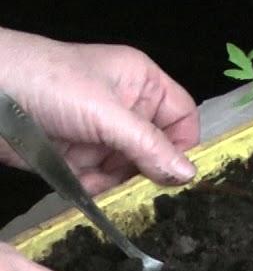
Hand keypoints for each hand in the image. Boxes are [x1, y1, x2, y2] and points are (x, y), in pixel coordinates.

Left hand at [0, 28, 199, 194]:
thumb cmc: (45, 84)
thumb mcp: (104, 112)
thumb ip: (148, 145)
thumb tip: (190, 175)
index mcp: (141, 83)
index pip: (182, 118)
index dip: (184, 145)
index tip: (177, 173)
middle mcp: (126, 108)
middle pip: (159, 150)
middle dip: (148, 170)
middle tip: (140, 187)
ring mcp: (101, 134)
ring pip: (131, 171)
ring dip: (119, 182)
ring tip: (100, 181)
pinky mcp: (77, 156)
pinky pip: (103, 181)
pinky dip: (96, 188)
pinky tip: (83, 183)